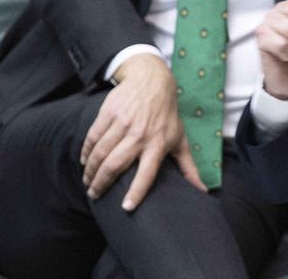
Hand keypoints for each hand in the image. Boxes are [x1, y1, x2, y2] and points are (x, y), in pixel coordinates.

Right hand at [80, 53, 206, 211]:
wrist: (152, 81)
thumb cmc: (167, 116)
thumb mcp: (180, 139)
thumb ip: (188, 167)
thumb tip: (202, 191)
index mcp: (158, 144)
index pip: (147, 173)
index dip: (137, 191)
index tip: (126, 208)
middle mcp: (140, 135)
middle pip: (115, 165)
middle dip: (101, 184)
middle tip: (94, 195)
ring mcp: (123, 123)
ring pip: (101, 153)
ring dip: (91, 171)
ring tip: (88, 182)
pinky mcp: (109, 113)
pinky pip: (92, 138)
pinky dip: (86, 152)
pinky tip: (85, 162)